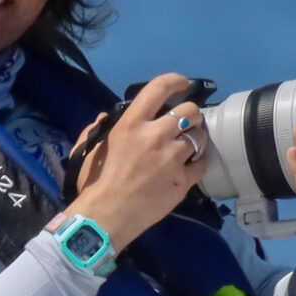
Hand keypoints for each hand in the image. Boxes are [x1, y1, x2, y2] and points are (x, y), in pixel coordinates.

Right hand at [64, 72, 208, 250]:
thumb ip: (98, 129)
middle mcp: (156, 135)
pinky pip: (203, 163)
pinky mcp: (183, 179)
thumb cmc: (97, 181)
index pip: (159, 89)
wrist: (108, 215)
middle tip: (186, 124)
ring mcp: (173, 158)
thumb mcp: (92, 149)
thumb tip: (105, 116)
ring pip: (200, 136)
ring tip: (190, 146)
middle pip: (190, 111)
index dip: (175, 81)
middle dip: (191, 115)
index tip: (183, 83)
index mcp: (132, 124)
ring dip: (197, 138)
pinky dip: (200, 162)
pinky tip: (192, 166)